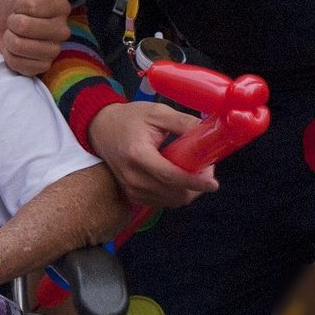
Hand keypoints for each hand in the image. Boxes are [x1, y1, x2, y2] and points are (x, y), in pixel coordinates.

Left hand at [0, 0, 74, 74]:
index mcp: (60, 8)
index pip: (39, 8)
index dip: (22, 5)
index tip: (19, 2)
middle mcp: (61, 31)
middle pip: (30, 29)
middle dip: (13, 22)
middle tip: (14, 20)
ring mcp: (51, 51)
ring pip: (24, 48)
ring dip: (10, 39)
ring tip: (13, 34)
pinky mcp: (40, 68)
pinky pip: (21, 65)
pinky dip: (10, 57)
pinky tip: (11, 49)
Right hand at [88, 101, 218, 208]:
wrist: (101, 129)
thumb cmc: (129, 119)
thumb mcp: (156, 113)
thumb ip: (182, 122)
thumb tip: (209, 131)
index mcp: (137, 155)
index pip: (170, 176)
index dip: (195, 181)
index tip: (213, 183)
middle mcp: (133, 178)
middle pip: (174, 194)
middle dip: (196, 185)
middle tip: (206, 168)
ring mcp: (131, 189)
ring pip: (172, 201)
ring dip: (189, 190)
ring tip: (194, 171)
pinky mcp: (133, 196)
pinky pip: (164, 201)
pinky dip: (177, 193)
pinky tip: (179, 177)